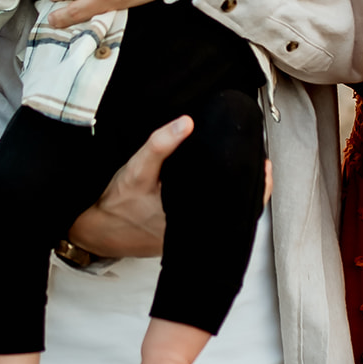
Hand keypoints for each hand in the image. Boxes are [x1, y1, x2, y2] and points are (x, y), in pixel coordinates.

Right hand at [65, 118, 273, 259]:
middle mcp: (194, 232)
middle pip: (234, 210)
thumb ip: (160, 145)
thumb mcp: (136, 169)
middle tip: (258, 162)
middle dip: (247, 187)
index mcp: (190, 215)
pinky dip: (218, 206)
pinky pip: (209, 223)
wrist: (97, 232)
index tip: (265, 163)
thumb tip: (188, 122)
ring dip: (234, 197)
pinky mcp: (182, 241)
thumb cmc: (117, 201)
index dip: (257, 184)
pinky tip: (219, 188)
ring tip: (245, 171)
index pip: (237, 203)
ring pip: (223, 218)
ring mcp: (190, 239)